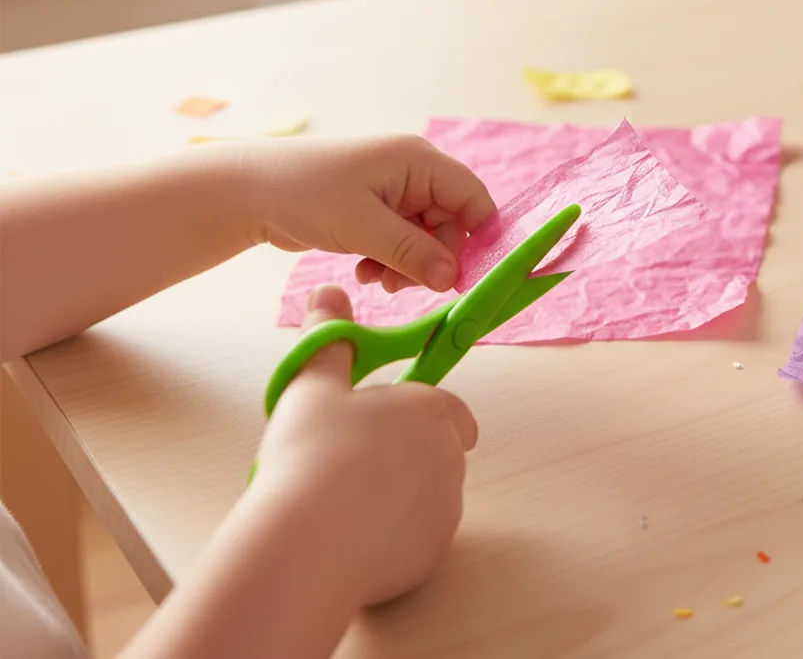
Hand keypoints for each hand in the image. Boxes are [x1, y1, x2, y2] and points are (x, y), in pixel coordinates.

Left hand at [242, 135, 495, 291]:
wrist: (247, 192)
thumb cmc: (303, 193)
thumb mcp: (362, 227)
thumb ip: (412, 253)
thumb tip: (451, 279)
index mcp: (418, 161)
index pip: (473, 198)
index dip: (478, 238)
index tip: (468, 277)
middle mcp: (411, 173)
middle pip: (451, 224)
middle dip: (433, 259)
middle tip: (404, 285)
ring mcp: (393, 193)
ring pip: (426, 239)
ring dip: (409, 266)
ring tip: (377, 280)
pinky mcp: (375, 212)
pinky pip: (401, 243)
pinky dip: (390, 262)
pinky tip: (363, 271)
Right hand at [253, 285, 477, 606]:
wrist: (308, 542)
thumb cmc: (311, 453)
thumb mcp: (313, 385)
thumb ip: (327, 338)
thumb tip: (328, 293)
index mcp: (430, 409)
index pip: (446, 408)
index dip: (411, 416)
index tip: (375, 425)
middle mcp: (451, 456)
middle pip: (433, 453)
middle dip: (399, 457)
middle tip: (344, 463)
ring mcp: (446, 508)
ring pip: (424, 498)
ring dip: (393, 498)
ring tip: (339, 502)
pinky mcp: (433, 554)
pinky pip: (413, 539)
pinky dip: (388, 538)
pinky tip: (346, 538)